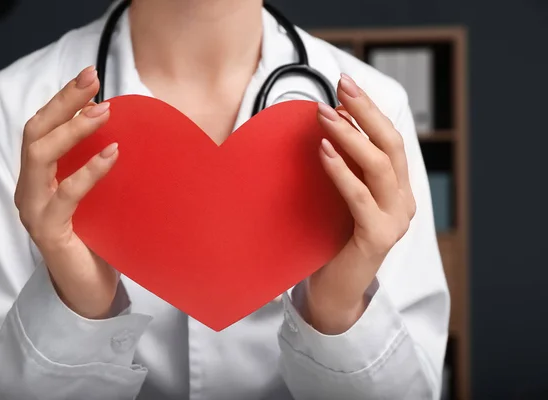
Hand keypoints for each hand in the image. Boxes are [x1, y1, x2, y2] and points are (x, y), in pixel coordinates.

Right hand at [15, 66, 119, 318]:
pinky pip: (64, 196)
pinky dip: (87, 172)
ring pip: (40, 157)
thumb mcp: (101, 197)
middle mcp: (30, 190)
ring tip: (103, 112)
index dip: (63, 100)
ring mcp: (35, 211)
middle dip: (63, 102)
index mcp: (41, 179)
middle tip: (92, 80)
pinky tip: (111, 155)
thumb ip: (102, 169)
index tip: (90, 76)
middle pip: (35, 133)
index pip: (43, 129)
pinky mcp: (49, 232)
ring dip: (71, 129)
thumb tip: (133, 136)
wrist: (91, 291)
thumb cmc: (99, 241)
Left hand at [304, 74, 416, 333]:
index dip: (370, 110)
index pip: (389, 140)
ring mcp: (394, 221)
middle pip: (391, 145)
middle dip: (366, 111)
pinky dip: (342, 171)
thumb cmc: (332, 243)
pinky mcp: (377, 238)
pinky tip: (324, 150)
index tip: (346, 84)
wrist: (334, 292)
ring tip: (324, 114)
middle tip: (341, 85)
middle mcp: (402, 202)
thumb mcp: (340, 199)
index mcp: (397, 191)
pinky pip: (359, 197)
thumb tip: (327, 126)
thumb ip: (343, 169)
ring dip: (351, 136)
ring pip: (379, 167)